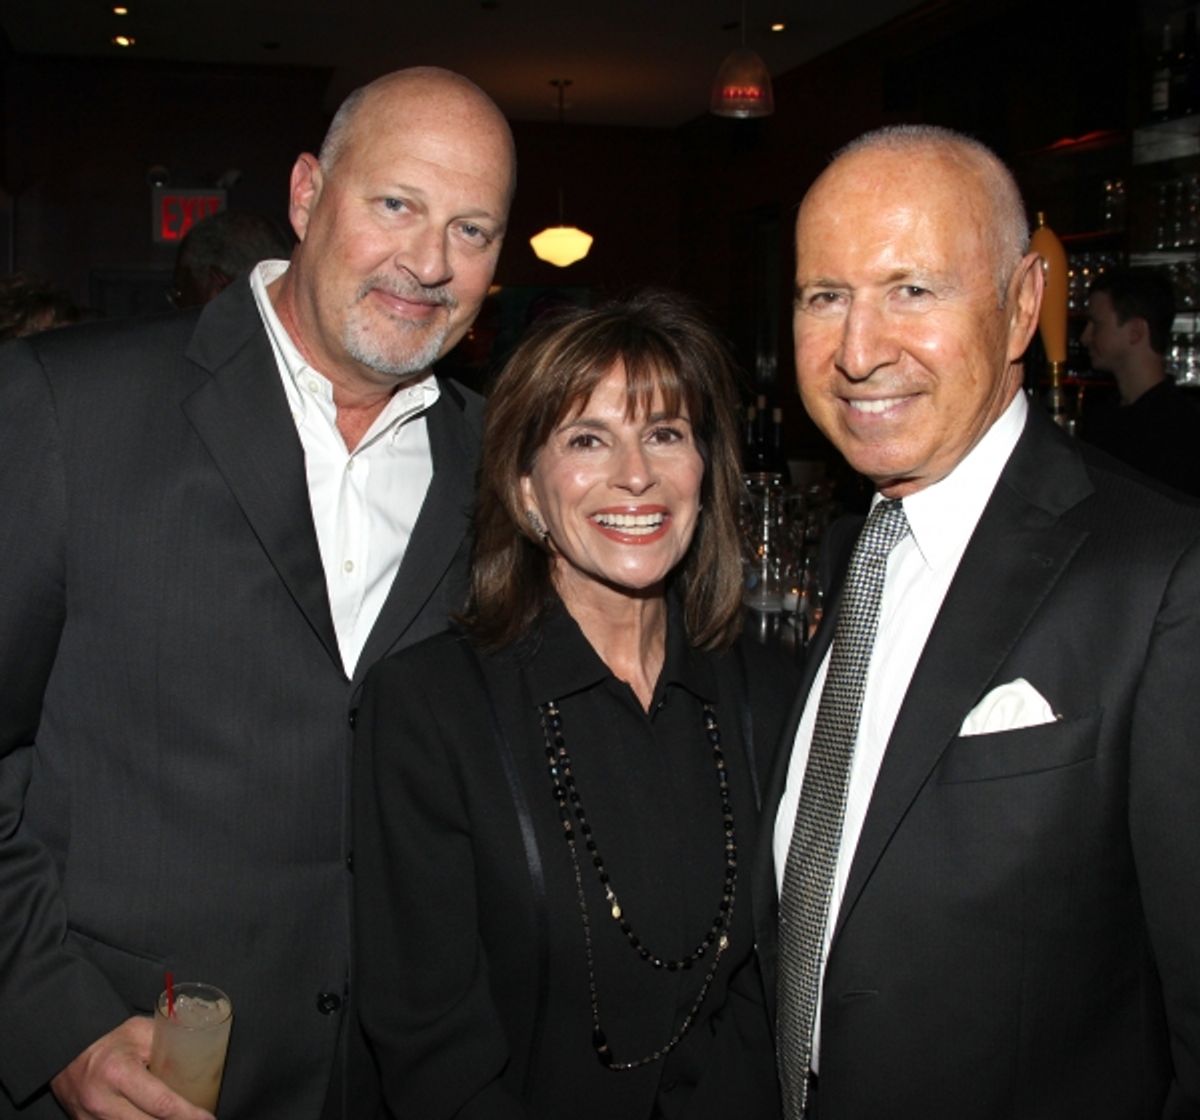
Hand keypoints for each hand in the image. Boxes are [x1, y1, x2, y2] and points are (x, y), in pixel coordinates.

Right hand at [50, 1017, 213, 1118]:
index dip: (188, 1114)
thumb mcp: (139, 1032)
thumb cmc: (109, 1039)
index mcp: (119, 1073)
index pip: (161, 1102)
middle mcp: (103, 1103)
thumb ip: (167, 1043)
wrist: (66, 1052)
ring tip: (179, 1119)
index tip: (208, 1118)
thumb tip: (200, 1054)